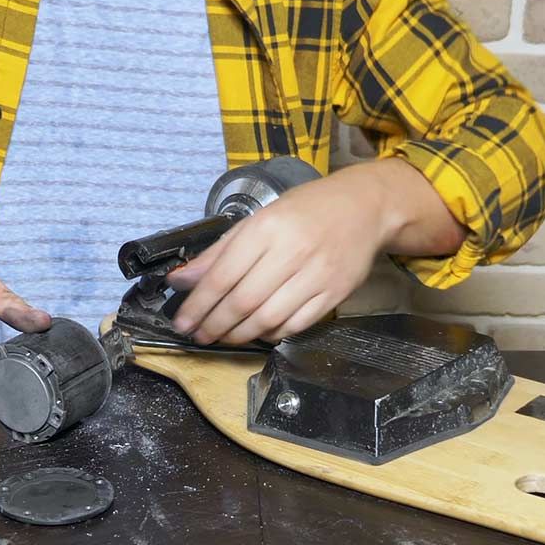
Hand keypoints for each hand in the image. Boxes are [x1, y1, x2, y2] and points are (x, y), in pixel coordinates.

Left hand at [166, 158, 463, 345]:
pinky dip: (271, 334)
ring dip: (239, 335)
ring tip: (222, 337)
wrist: (363, 208)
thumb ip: (218, 252)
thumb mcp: (257, 220)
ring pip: (268, 319)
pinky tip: (257, 332)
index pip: (222, 276)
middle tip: (199, 334)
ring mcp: (316, 276)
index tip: (183, 321)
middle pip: (243, 302)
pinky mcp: (334, 294)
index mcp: (266, 229)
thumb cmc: (305, 211)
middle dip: (215, 324)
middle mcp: (291, 253)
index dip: (198, 304)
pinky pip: (296, 324)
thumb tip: (181, 280)